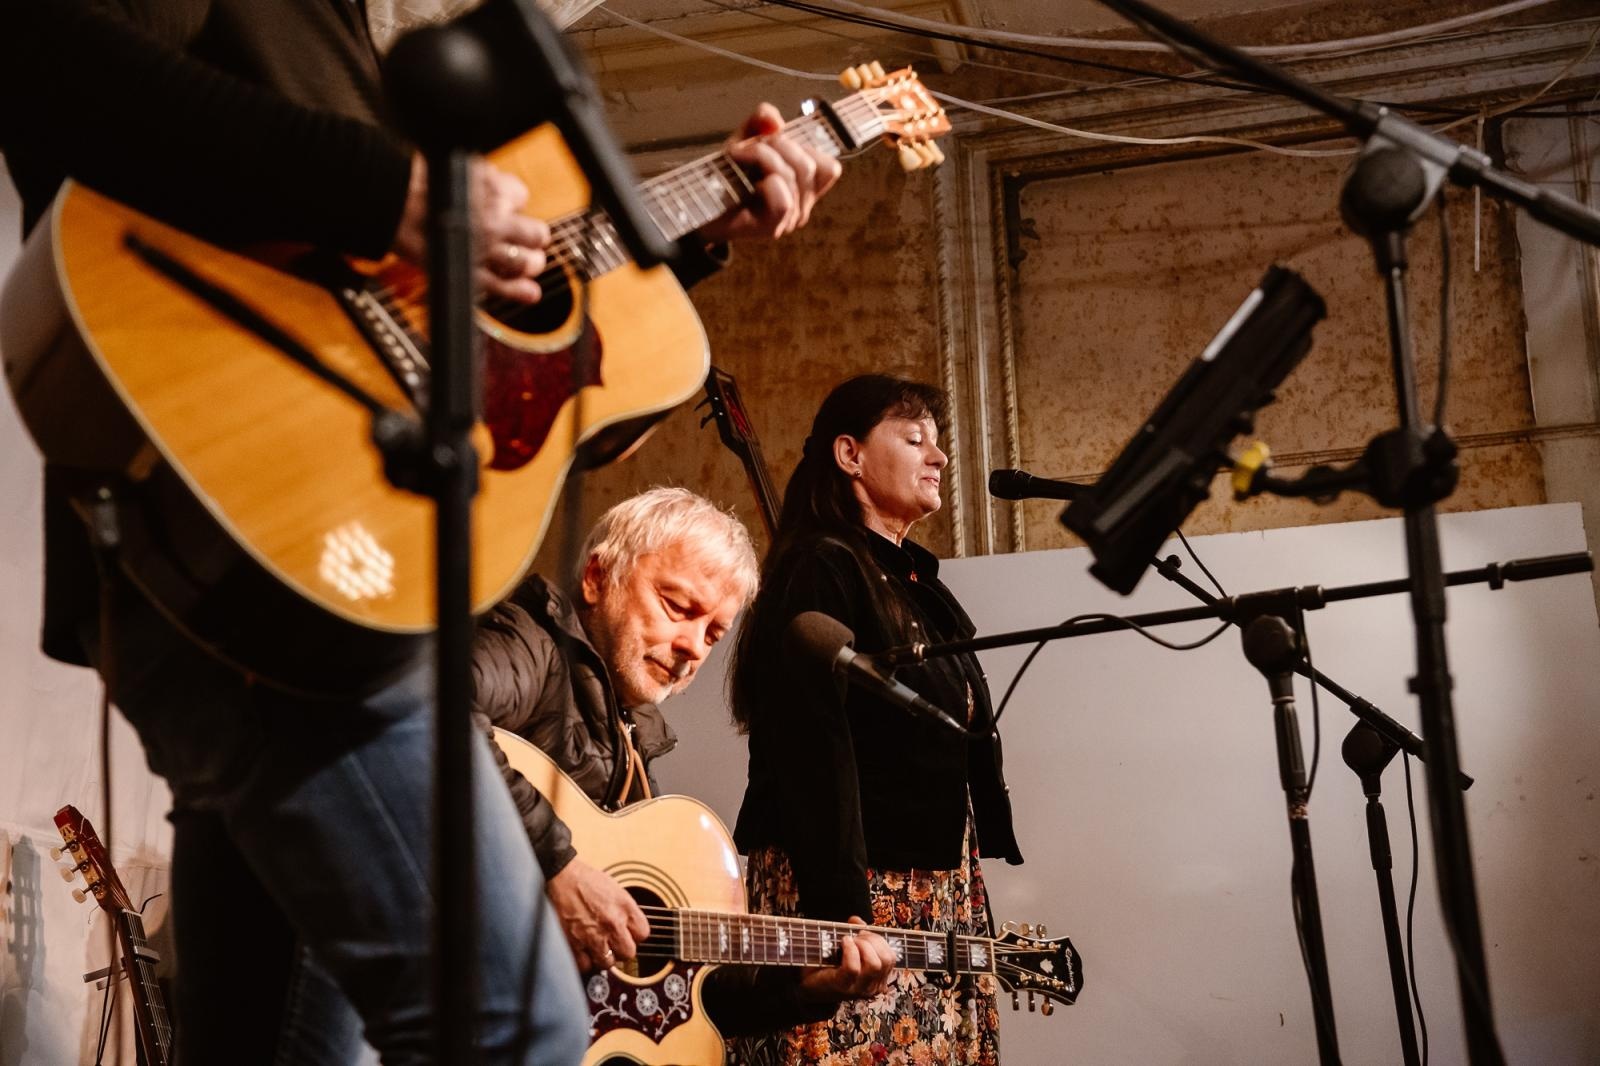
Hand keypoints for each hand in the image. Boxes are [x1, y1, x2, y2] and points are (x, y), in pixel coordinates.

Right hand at [391, 155, 550, 304]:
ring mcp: (484, 248)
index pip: (521, 196)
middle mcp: (495, 219)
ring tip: (529, 263)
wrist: (386, 202)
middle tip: (526, 239)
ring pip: (526, 262)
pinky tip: (530, 293)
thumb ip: (483, 176)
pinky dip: (519, 292)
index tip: (506, 206)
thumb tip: (501, 183)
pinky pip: (500, 286)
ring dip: (531, 263)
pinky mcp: (467, 271)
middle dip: (533, 236)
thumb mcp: (457, 166)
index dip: (514, 202)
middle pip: (535, 233)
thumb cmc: (414, 182)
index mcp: (493, 189)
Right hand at [546, 858, 649, 972]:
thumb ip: (625, 910)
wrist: (560, 875)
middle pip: (628, 953)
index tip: (628, 934)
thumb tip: (629, 928)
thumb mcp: (614, 889)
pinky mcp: (574, 943)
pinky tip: (582, 951)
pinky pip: (585, 965)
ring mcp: (593, 935)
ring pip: (607, 963)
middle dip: (620, 949)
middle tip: (612, 943)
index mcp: (624, 907)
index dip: (635, 935)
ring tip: (596, 947)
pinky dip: (583, 961)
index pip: (643, 933)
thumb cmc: (584, 879)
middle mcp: (612, 922)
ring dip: (602, 957)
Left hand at [697, 103, 842, 244]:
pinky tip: (744, 181)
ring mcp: (789, 219)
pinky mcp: (772, 227)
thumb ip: (761, 120)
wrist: (697, 204)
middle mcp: (801, 205)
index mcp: (803, 187)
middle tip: (748, 145)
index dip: (807, 146)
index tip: (776, 141)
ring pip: (794, 175)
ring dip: (763, 156)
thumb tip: (774, 121)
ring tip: (737, 156)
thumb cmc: (725, 176)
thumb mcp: (744, 138)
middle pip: (809, 164)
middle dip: (778, 144)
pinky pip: (783, 199)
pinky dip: (764, 179)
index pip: (830, 168)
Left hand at [796, 916, 897, 1003]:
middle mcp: (872, 987)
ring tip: (849, 940)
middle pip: (886, 959)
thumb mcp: (848, 947)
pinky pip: (853, 967)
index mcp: (878, 979)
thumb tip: (858, 921)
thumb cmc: (828, 964)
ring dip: (862, 945)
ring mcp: (858, 989)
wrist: (806, 983)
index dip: (879, 940)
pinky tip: (843, 943)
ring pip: (874, 964)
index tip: (863, 932)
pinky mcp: (843, 986)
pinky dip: (849, 950)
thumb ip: (856, 933)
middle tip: (856, 936)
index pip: (891, 958)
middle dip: (872, 941)